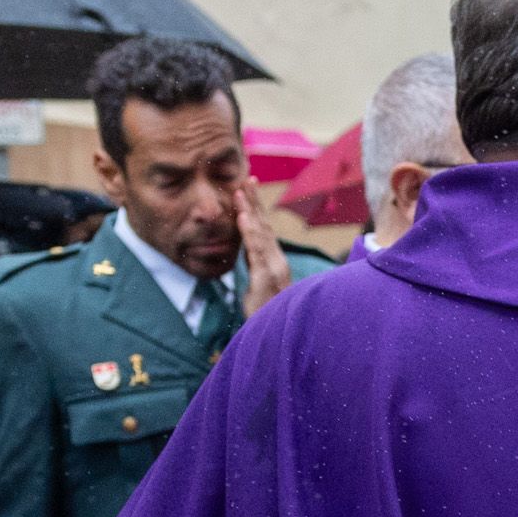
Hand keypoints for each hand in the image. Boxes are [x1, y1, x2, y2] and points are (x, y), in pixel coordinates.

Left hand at [234, 188, 294, 316]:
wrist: (278, 339)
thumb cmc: (268, 317)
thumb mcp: (259, 289)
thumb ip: (257, 271)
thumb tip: (251, 256)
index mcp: (273, 263)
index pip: (263, 231)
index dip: (256, 209)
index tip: (247, 188)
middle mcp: (277, 262)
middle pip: (264, 226)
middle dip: (254, 201)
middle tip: (246, 177)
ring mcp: (273, 270)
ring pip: (261, 234)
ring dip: (250, 210)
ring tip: (239, 191)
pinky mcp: (266, 279)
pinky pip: (257, 251)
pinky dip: (250, 232)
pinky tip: (242, 216)